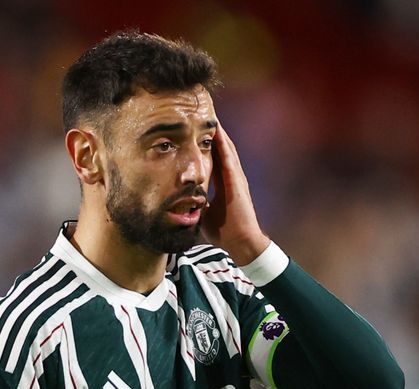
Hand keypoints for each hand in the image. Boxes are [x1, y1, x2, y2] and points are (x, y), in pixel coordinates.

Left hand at [201, 122, 269, 265]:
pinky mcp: (237, 182)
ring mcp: (236, 178)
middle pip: (221, 149)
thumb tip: (178, 202)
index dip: (206, 144)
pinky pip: (229, 159)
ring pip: (227, 149)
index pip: (214, 158)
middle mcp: (231, 178)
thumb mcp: (203, 214)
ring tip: (211, 116)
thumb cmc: (223, 232)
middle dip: (213, 133)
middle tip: (204, 115)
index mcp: (224, 184)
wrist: (240, 242)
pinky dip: (224, 144)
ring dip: (219, 133)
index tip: (196, 131)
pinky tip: (217, 132)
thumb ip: (194, 205)